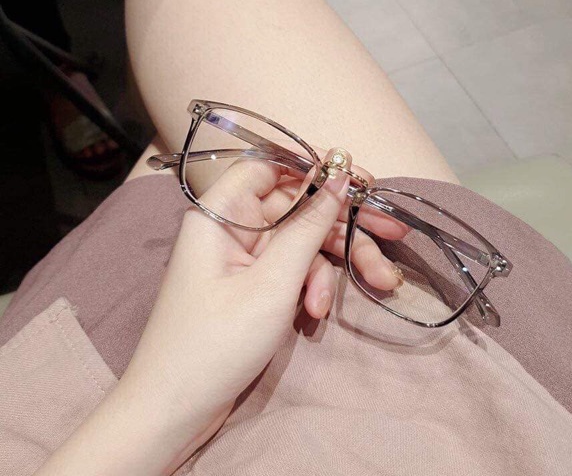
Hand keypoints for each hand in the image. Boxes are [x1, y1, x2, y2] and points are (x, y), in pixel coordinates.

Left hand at [36, 155, 404, 475]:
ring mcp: (244, 257)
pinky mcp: (254, 284)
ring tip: (381, 282)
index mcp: (223, 211)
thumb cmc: (218, 341)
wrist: (174, 411)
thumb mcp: (273, 281)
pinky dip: (311, 286)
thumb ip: (309, 225)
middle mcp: (233, 226)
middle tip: (394, 232)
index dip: (315, 165)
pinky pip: (292, 269)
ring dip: (335, 263)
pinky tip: (317, 314)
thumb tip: (340, 175)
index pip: (271, 165)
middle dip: (345, 222)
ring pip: (301, 241)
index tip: (360, 178)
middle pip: (297, 206)